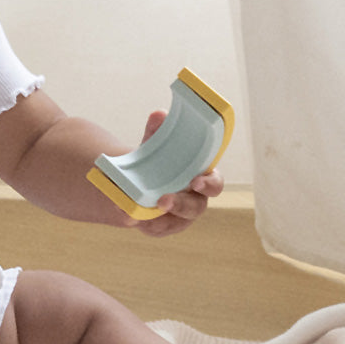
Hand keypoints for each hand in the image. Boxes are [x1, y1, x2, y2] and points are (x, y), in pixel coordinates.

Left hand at [128, 109, 224, 237]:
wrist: (140, 181)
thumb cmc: (157, 162)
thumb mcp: (155, 146)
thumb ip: (157, 133)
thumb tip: (159, 114)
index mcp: (201, 178)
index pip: (215, 183)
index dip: (209, 184)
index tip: (196, 181)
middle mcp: (195, 200)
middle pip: (196, 207)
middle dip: (181, 204)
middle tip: (163, 200)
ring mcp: (180, 217)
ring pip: (174, 223)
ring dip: (158, 218)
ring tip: (137, 211)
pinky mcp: (163, 227)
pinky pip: (155, 229)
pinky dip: (142, 222)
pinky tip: (130, 215)